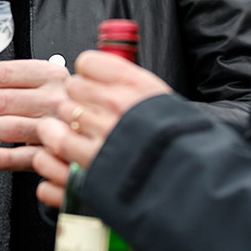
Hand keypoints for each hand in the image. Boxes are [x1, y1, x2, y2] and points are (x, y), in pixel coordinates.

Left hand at [0, 59, 68, 171]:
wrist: (104, 126)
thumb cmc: (63, 101)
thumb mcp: (44, 81)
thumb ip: (8, 81)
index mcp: (49, 73)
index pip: (3, 74)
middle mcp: (55, 97)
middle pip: (2, 99)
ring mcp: (58, 126)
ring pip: (11, 126)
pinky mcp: (59, 153)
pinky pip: (26, 157)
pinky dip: (2, 158)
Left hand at [34, 50, 171, 205]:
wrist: (195, 188)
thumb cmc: (182, 146)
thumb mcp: (162, 103)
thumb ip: (130, 85)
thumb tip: (102, 72)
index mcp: (136, 86)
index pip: (88, 63)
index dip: (88, 76)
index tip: (92, 85)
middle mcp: (116, 106)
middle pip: (72, 88)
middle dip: (77, 102)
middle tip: (89, 117)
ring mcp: (100, 136)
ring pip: (59, 117)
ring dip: (62, 128)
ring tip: (76, 138)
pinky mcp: (89, 167)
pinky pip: (54, 148)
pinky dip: (54, 155)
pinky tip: (66, 158)